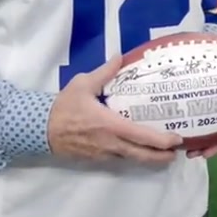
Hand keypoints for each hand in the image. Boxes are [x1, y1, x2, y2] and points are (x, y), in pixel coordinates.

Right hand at [47, 56, 182, 165]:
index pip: (140, 136)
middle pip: (141, 155)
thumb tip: (119, 57)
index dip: (160, 141)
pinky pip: (119, 159)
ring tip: (164, 154)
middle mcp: (110, 143)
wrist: (40, 129)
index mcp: (109, 125)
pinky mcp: (96, 159)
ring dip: (149, 159)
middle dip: (161, 156)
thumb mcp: (82, 84)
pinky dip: (133, 157)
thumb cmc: (64, 106)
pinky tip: (140, 152)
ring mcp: (103, 154)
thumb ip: (104, 72)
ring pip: (131, 159)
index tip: (176, 140)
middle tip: (177, 153)